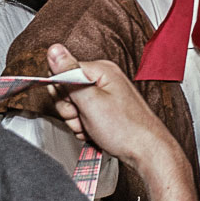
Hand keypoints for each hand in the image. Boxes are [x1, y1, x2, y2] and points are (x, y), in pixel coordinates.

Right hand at [46, 43, 174, 168]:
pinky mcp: (104, 109)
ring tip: (93, 126)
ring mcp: (104, 95)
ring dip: (77, 121)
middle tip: (85, 117)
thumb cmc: (125, 128)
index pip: (62, 72)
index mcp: (100, 70)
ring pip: (72, 107)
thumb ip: (68, 76)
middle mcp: (103, 79)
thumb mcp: (90, 100)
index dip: (63, 92)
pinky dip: (84, 127)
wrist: (145, 150)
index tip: (74, 104)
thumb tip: (54, 49)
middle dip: (70, 110)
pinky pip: (82, 117)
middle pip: (66, 90)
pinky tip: (96, 131)